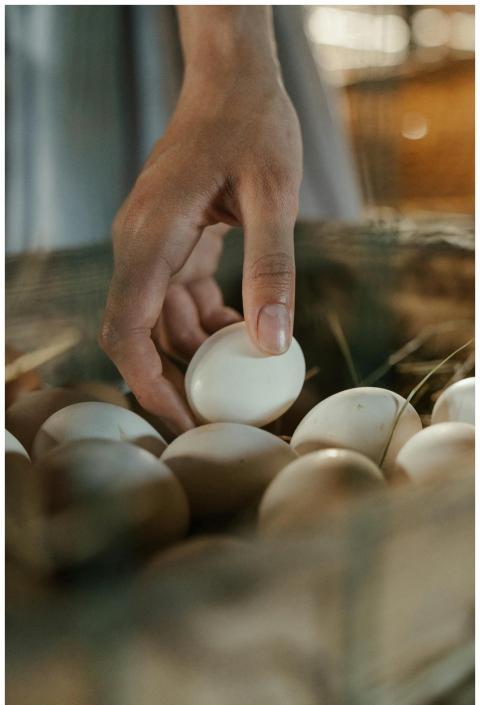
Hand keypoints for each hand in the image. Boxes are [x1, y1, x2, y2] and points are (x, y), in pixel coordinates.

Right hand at [100, 8, 302, 433]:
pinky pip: (180, 296)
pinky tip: (243, 328)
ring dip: (197, 351)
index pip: (127, 329)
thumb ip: (271, 268)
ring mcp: (154, 242)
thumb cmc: (251, 122)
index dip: (148, 384)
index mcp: (151, 237)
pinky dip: (208, 320)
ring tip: (243, 377)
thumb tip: (271, 344)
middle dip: (173, 380)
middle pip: (139, 334)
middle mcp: (140, 244)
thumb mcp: (272, 194)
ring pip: (162, 319)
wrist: (233, 76)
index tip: (181, 420)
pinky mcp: (173, 239)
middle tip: (217, 416)